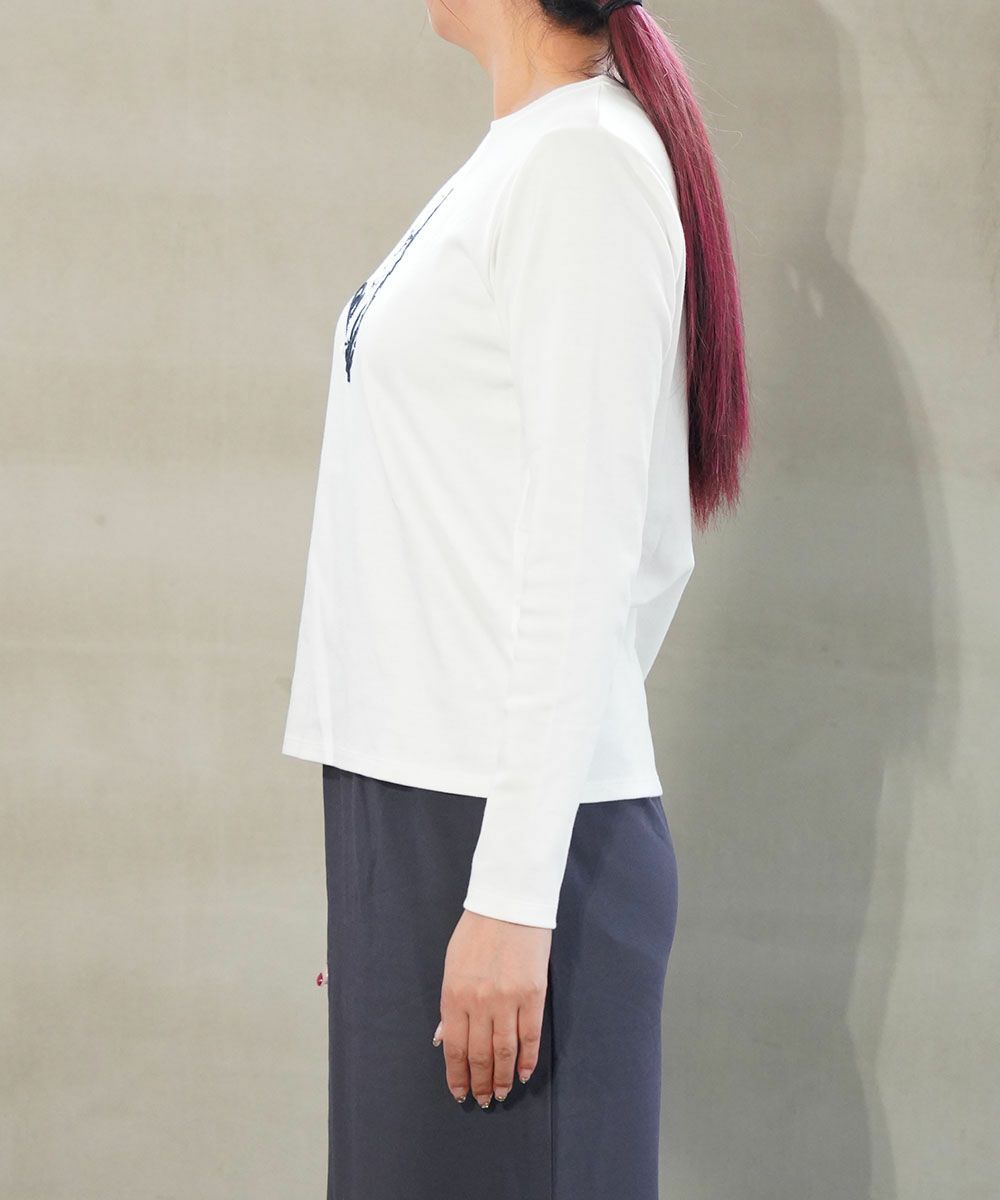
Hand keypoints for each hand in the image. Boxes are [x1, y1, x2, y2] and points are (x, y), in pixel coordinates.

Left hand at [434, 908, 550, 1106]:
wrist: (508, 904)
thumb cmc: (476, 932)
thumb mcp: (452, 965)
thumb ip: (450, 1005)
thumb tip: (444, 1040)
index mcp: (454, 995)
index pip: (455, 1048)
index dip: (457, 1075)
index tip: (459, 1093)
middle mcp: (479, 1003)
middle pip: (479, 1055)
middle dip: (480, 1083)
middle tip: (483, 1100)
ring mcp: (507, 1000)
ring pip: (504, 1052)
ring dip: (502, 1078)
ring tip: (502, 1094)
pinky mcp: (533, 995)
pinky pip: (530, 1036)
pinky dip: (528, 1059)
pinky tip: (524, 1074)